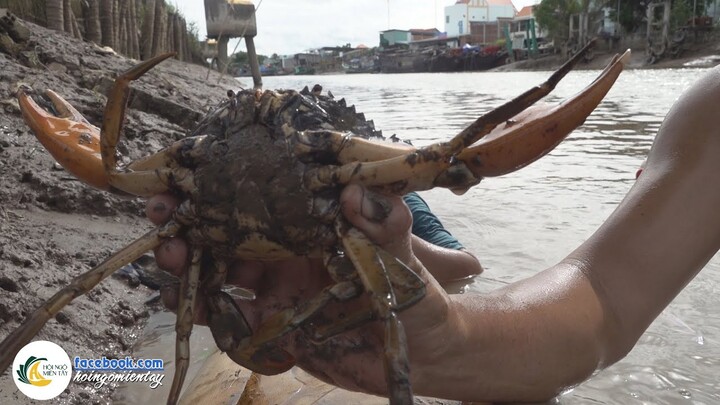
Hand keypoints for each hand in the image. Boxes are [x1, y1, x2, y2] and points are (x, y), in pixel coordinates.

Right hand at [145, 185, 453, 396]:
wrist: (425, 355)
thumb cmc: (419, 296)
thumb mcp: (405, 258)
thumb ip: (386, 227)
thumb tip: (356, 192)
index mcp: (312, 225)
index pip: (258, 196)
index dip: (220, 186)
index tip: (188, 178)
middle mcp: (288, 252)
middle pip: (226, 231)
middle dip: (189, 222)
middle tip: (164, 219)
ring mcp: (277, 290)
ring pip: (218, 272)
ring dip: (188, 265)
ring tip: (171, 261)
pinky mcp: (275, 328)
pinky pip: (231, 319)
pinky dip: (205, 312)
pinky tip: (188, 304)